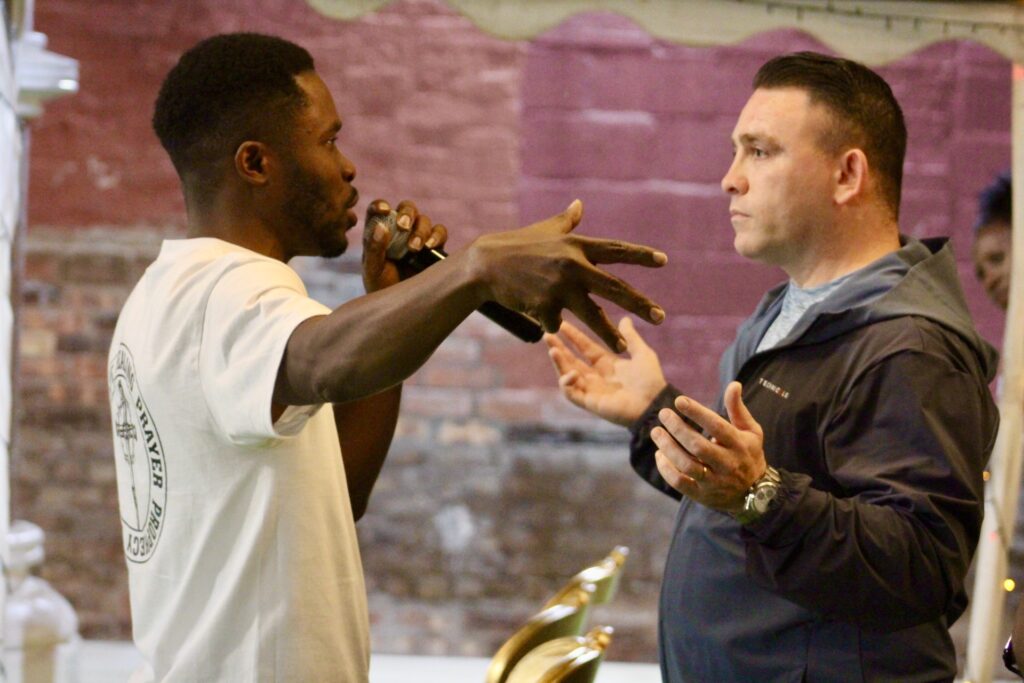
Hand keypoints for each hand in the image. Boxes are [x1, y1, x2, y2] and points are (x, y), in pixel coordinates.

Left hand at [363, 199, 448, 292]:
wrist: (401, 307)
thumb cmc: (381, 287)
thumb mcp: (372, 270)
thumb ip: (374, 249)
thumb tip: (382, 227)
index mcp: (379, 231)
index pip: (378, 209)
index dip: (380, 205)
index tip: (383, 210)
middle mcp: (400, 230)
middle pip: (406, 209)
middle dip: (407, 214)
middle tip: (403, 227)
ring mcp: (419, 237)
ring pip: (424, 221)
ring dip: (420, 230)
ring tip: (415, 248)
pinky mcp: (435, 248)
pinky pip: (440, 233)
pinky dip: (436, 237)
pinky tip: (430, 247)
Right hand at [468, 199, 667, 350]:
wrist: (486, 265)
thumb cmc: (517, 245)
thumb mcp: (545, 230)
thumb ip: (568, 220)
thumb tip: (580, 204)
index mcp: (578, 246)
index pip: (617, 250)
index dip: (641, 256)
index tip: (664, 261)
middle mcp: (574, 266)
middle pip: (615, 289)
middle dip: (640, 304)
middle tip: (661, 317)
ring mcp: (560, 288)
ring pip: (592, 316)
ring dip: (609, 334)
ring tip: (622, 348)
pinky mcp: (545, 306)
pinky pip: (557, 322)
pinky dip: (551, 323)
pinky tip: (537, 313)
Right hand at [545, 318, 666, 425]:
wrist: (654, 403)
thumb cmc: (651, 380)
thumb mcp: (642, 353)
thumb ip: (631, 337)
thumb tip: (624, 318)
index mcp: (608, 364)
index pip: (585, 347)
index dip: (573, 336)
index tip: (562, 324)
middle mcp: (597, 376)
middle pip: (571, 360)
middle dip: (558, 347)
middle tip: (547, 334)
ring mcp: (591, 389)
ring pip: (567, 375)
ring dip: (558, 363)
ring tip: (553, 350)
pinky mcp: (589, 402)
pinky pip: (571, 393)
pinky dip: (567, 383)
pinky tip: (572, 373)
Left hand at [650, 381, 766, 511]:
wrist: (755, 493)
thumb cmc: (748, 454)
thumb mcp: (750, 431)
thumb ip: (738, 409)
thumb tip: (734, 384)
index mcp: (739, 445)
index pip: (717, 426)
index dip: (697, 413)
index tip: (679, 401)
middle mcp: (727, 464)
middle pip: (698, 446)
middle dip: (677, 429)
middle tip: (663, 414)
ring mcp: (715, 482)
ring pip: (686, 465)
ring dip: (668, 448)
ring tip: (656, 432)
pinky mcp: (703, 495)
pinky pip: (680, 483)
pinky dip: (666, 469)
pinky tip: (659, 455)